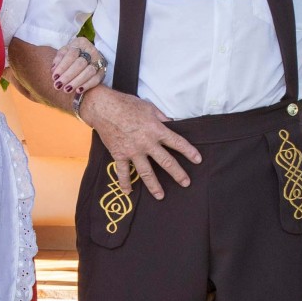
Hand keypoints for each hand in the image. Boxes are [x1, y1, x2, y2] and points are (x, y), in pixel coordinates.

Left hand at [52, 38, 105, 98]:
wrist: (87, 57)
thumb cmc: (72, 55)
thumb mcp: (64, 52)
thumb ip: (59, 59)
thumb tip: (53, 69)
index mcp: (81, 43)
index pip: (71, 55)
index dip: (62, 66)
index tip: (54, 77)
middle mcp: (91, 50)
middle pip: (80, 63)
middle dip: (68, 76)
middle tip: (58, 86)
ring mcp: (98, 61)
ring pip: (89, 71)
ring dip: (77, 82)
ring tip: (67, 89)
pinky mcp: (102, 71)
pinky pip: (96, 79)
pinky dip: (87, 85)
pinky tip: (78, 90)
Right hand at [79, 87, 200, 200]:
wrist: (103, 107)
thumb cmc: (127, 104)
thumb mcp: (149, 107)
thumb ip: (162, 118)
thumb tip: (173, 124)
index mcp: (156, 130)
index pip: (177, 142)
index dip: (189, 152)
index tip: (198, 160)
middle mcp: (146, 143)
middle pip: (166, 161)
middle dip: (177, 174)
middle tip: (186, 183)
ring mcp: (132, 151)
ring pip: (146, 172)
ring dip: (154, 185)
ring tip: (160, 196)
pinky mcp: (119, 155)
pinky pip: (123, 172)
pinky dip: (125, 183)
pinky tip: (128, 192)